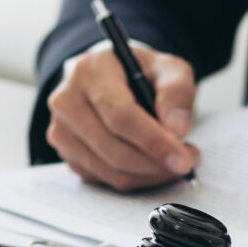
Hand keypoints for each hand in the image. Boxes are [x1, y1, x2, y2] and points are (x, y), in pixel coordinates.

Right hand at [45, 39, 197, 190]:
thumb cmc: (137, 72)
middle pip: (113, 148)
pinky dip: (134, 179)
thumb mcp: (166, 68)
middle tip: (186, 163)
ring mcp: (61, 129)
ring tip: (173, 162)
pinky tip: (151, 165)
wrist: (109, 76)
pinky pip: (103, 178)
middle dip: (155, 164)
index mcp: (90, 71)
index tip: (183, 158)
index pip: (120, 116)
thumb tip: (176, 129)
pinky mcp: (66, 152)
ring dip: (148, 175)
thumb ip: (177, 91)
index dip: (153, 142)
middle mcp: (66, 100)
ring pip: (109, 169)